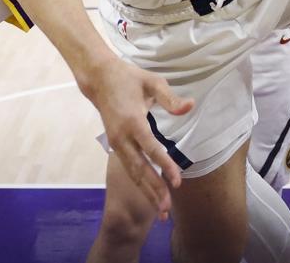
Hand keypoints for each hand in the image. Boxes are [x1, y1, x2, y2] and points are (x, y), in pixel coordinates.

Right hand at [82, 57, 191, 217]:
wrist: (100, 79)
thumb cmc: (129, 78)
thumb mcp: (152, 81)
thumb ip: (170, 98)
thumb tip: (190, 107)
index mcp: (132, 121)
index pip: (150, 148)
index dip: (165, 165)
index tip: (177, 181)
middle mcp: (122, 137)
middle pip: (139, 168)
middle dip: (154, 189)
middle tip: (167, 208)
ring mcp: (116, 143)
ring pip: (133, 173)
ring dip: (147, 192)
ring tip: (161, 211)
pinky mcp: (116, 145)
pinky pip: (130, 168)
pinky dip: (140, 183)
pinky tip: (151, 195)